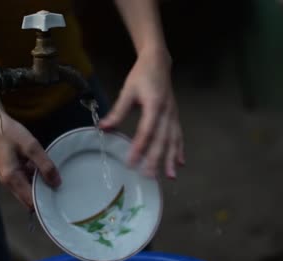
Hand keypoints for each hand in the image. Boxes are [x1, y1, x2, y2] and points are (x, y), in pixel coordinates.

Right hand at [0, 97, 60, 208]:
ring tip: (59, 183)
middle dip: (44, 197)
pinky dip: (36, 178)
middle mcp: (9, 183)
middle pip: (29, 199)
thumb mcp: (32, 147)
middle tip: (63, 193)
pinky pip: (26, 180)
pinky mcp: (12, 171)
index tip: (61, 201)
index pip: (30, 202)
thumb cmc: (11, 134)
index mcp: (12, 179)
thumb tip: (57, 184)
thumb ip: (45, 165)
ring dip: (40, 187)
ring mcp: (10, 177)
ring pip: (28, 189)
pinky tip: (48, 171)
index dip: (44, 204)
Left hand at [99, 49, 184, 178]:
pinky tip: (180, 163)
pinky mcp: (175, 116)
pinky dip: (179, 150)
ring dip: (171, 159)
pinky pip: (179, 136)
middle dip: (156, 159)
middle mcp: (167, 112)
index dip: (139, 147)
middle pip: (162, 139)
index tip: (131, 162)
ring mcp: (173, 115)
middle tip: (148, 175)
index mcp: (154, 104)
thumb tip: (103, 128)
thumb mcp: (128, 91)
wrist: (158, 62)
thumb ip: (117, 111)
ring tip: (169, 176)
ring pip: (173, 140)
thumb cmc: (142, 76)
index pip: (146, 130)